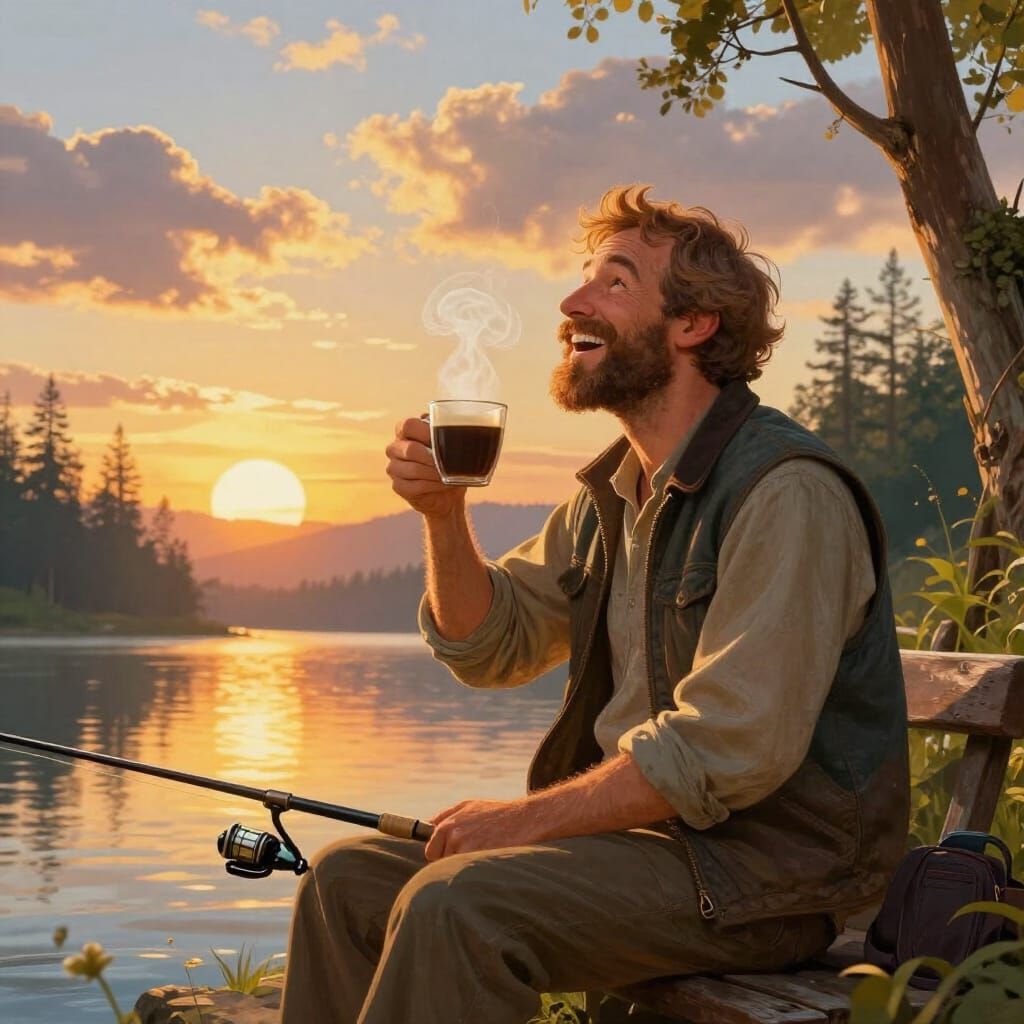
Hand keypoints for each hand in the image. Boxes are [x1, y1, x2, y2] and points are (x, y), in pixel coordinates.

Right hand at [385, 416, 466, 517]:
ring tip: (450, 475)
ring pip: (413, 469)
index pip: (408, 425)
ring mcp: (394, 468)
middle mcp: (395, 448)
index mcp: (405, 432)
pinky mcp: (398, 486)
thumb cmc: (449, 463)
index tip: (445, 439)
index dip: (426, 432)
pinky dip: (433, 486)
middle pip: (410, 449)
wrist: (447, 493)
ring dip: (435, 473)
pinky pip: (414, 486)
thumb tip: (458, 427)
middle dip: (433, 457)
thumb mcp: (450, 445)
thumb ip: (447, 433)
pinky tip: (444, 484)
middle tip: (450, 462)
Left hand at [423, 798, 542, 861]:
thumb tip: (428, 828)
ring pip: (452, 867)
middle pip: (438, 860)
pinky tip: (487, 859)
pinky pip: (464, 872)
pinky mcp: (473, 854)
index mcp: (448, 821)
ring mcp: (461, 843)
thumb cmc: (498, 814)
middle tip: (471, 854)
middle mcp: (451, 830)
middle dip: (450, 860)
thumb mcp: (470, 806)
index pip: (430, 848)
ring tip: (483, 853)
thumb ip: (447, 817)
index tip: (450, 854)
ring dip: (464, 865)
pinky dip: (473, 870)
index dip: (440, 853)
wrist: (524, 819)